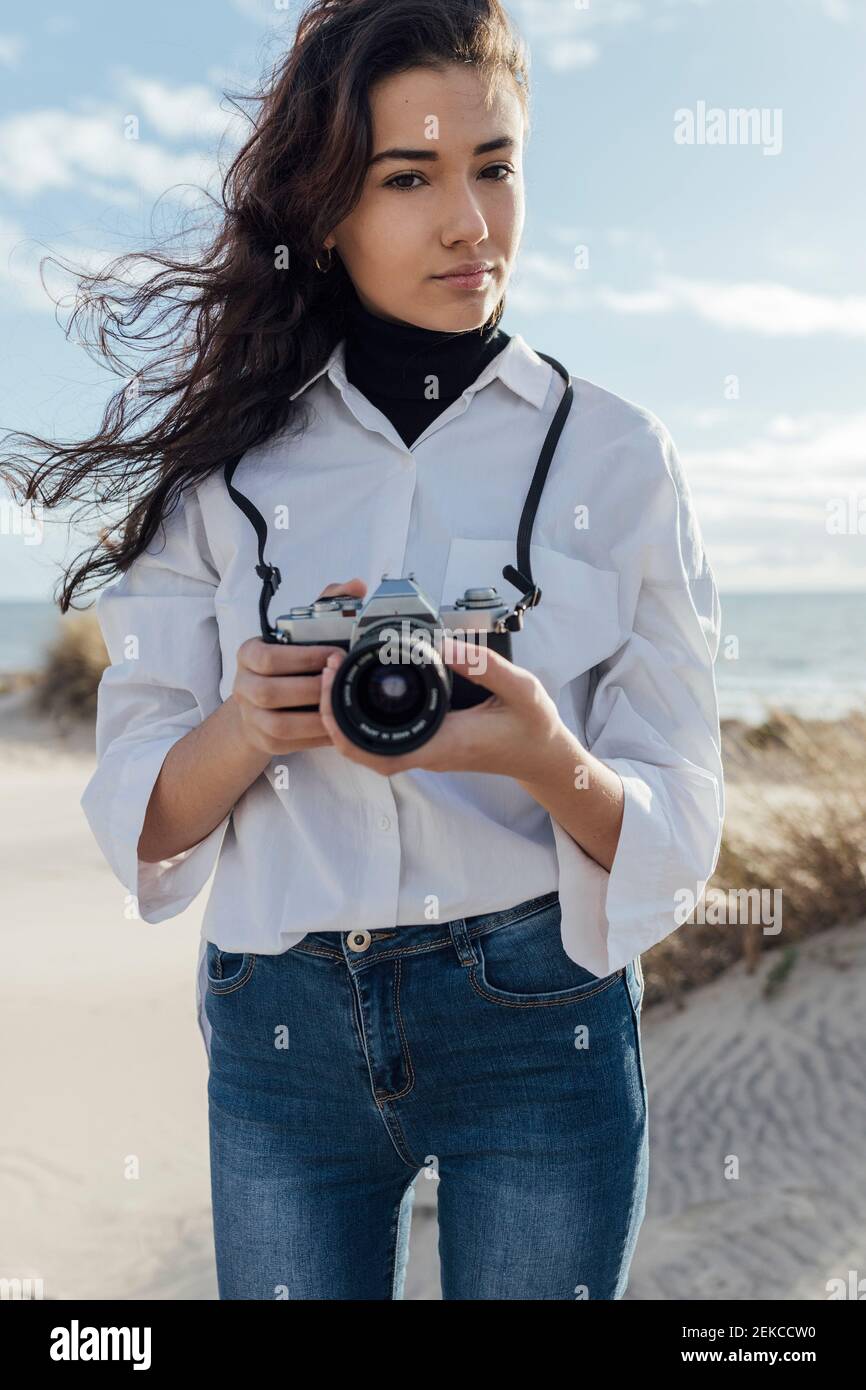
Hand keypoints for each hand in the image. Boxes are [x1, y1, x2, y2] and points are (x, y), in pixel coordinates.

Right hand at [232, 578, 366, 754]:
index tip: (335, 655)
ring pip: (278, 724)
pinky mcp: (263, 742)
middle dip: (311, 689)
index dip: (302, 658)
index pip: (266, 657)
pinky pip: (289, 745)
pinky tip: (337, 730)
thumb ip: (327, 604)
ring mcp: (250, 717)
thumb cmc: (288, 662)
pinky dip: (316, 738)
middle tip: (341, 682)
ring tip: (342, 709)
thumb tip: (356, 586)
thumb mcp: (300, 632)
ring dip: (314, 718)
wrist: (260, 703)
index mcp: (248, 654)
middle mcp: (243, 686)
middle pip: (269, 692)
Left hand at [318, 635, 562, 778]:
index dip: (344, 725)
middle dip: (332, 716)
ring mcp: (428, 752)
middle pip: (363, 751)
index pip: (379, 749)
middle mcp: (430, 753)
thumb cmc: (533, 727)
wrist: (544, 756)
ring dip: (344, 719)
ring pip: (370, 748)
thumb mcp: (521, 689)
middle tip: (327, 671)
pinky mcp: (429, 746)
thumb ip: (485, 666)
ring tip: (337, 677)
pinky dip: (362, 722)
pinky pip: (385, 741)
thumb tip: (444, 645)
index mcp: (446, 742)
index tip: (332, 682)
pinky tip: (359, 693)